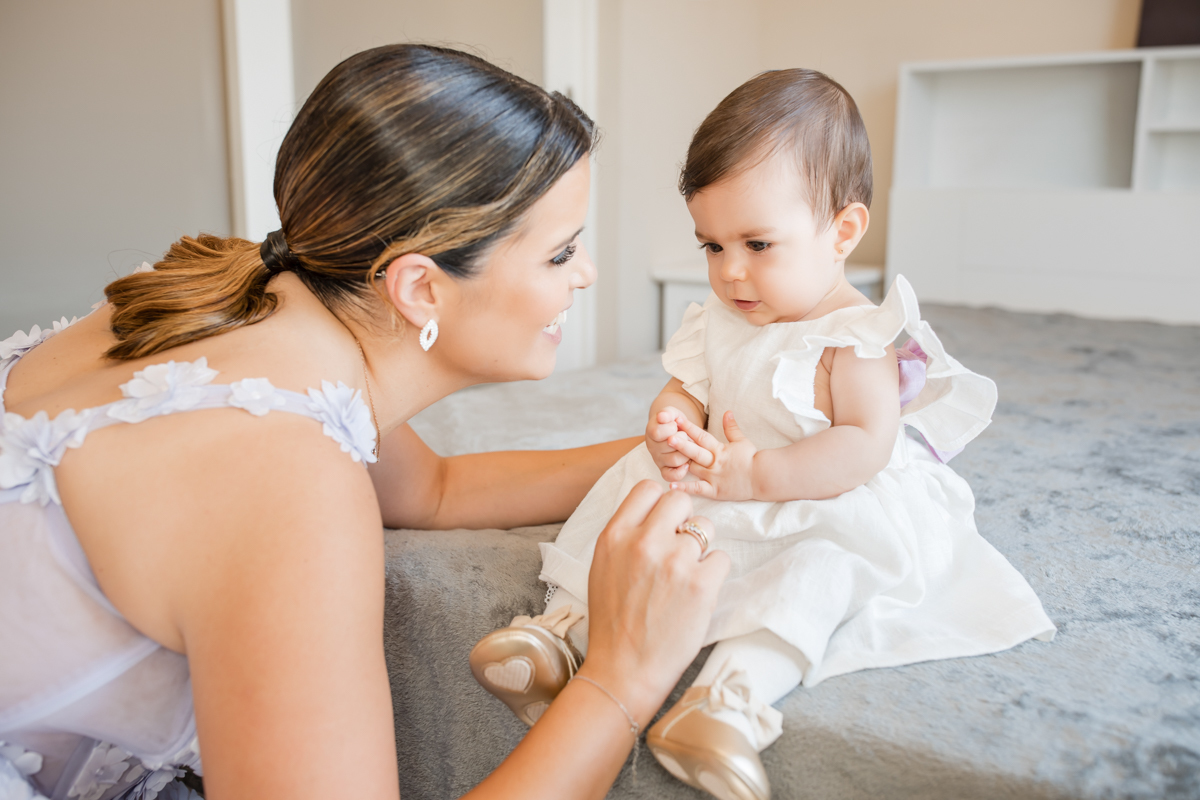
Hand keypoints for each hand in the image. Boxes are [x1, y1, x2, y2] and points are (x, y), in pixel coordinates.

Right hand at [581, 481, 729, 723]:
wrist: (625, 668)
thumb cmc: (614, 621)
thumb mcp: (603, 567)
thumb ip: (626, 536)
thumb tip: (654, 513)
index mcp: (615, 536)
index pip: (648, 489)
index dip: (659, 504)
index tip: (662, 522)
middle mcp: (643, 542)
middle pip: (680, 501)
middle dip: (684, 520)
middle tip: (679, 547)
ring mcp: (674, 562)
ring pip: (706, 529)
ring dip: (700, 550)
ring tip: (685, 577)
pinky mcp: (701, 584)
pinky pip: (721, 559)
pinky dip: (713, 574)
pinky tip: (696, 593)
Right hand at [645, 407, 691, 481]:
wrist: (677, 432)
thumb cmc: (673, 421)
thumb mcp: (671, 413)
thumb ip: (667, 413)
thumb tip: (662, 416)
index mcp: (651, 432)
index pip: (657, 432)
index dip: (670, 427)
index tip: (675, 424)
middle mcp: (652, 448)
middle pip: (668, 446)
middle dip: (683, 438)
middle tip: (685, 435)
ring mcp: (658, 460)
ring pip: (674, 460)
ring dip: (686, 452)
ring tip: (689, 446)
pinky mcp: (665, 470)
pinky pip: (670, 476)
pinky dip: (680, 471)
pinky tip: (687, 463)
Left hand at [667, 411, 757, 500]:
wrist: (763, 478)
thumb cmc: (752, 459)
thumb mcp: (742, 441)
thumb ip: (731, 427)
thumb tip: (727, 412)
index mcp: (719, 449)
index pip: (701, 436)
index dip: (688, 427)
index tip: (677, 419)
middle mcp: (714, 462)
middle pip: (695, 451)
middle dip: (681, 443)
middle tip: (667, 436)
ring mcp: (714, 477)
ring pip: (693, 468)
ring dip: (679, 463)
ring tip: (663, 457)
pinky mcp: (715, 490)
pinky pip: (698, 489)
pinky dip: (685, 487)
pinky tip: (671, 485)